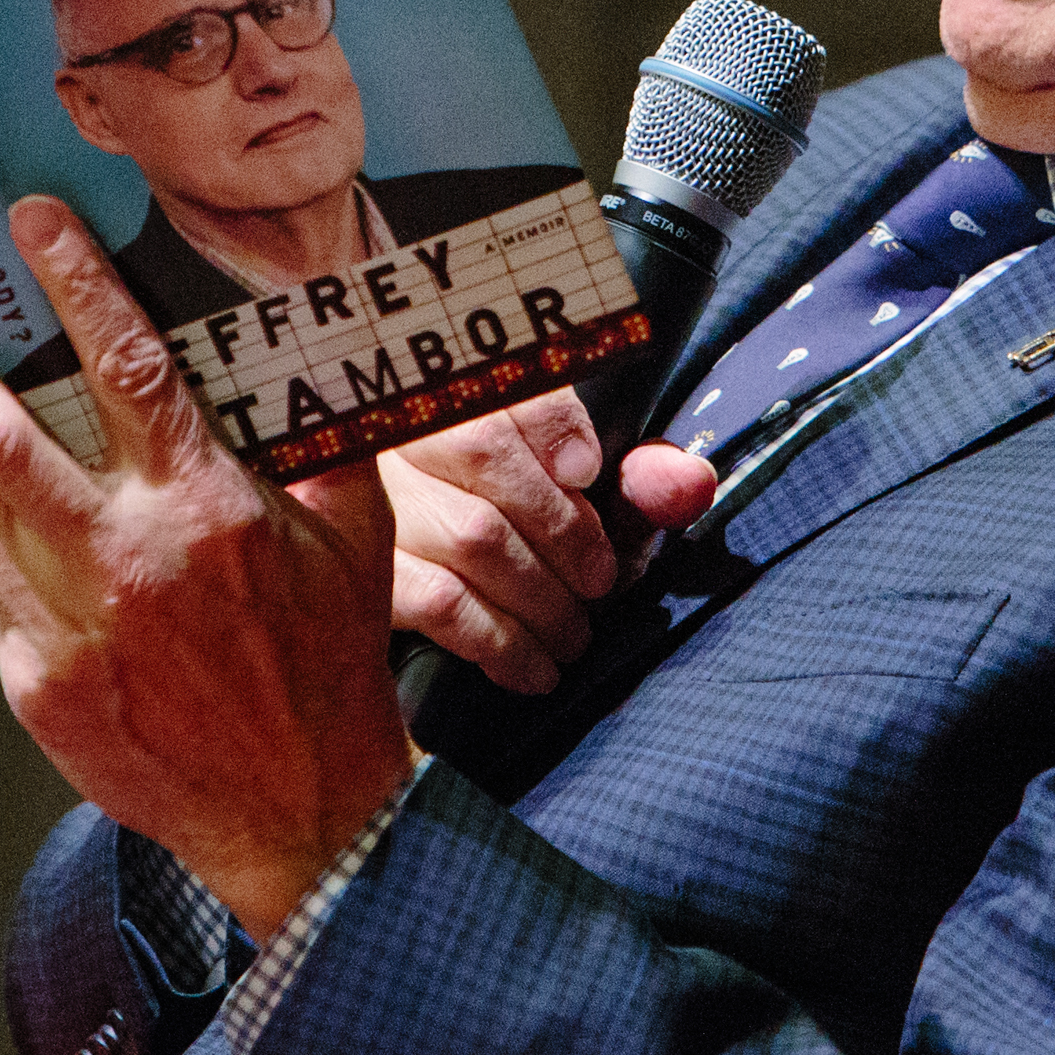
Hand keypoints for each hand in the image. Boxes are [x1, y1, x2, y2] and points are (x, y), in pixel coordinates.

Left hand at [0, 202, 415, 937]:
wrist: (300, 813)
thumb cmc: (330, 669)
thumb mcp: (357, 539)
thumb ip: (325, 440)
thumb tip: (312, 352)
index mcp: (207, 507)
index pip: (128, 367)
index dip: (77, 284)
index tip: (34, 223)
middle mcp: (124, 557)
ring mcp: (69, 626)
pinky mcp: (37, 684)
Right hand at [378, 407, 733, 692]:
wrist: (402, 594)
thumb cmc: (516, 525)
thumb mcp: (580, 486)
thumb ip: (641, 475)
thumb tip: (689, 483)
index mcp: (461, 390)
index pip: (509, 386)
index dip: (555, 433)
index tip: (588, 476)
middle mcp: (406, 431)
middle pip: (489, 455)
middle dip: (566, 533)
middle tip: (599, 585)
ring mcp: (377, 499)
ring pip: (473, 535)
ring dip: (542, 597)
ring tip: (573, 635)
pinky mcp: (365, 572)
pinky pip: (437, 602)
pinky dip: (499, 641)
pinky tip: (532, 667)